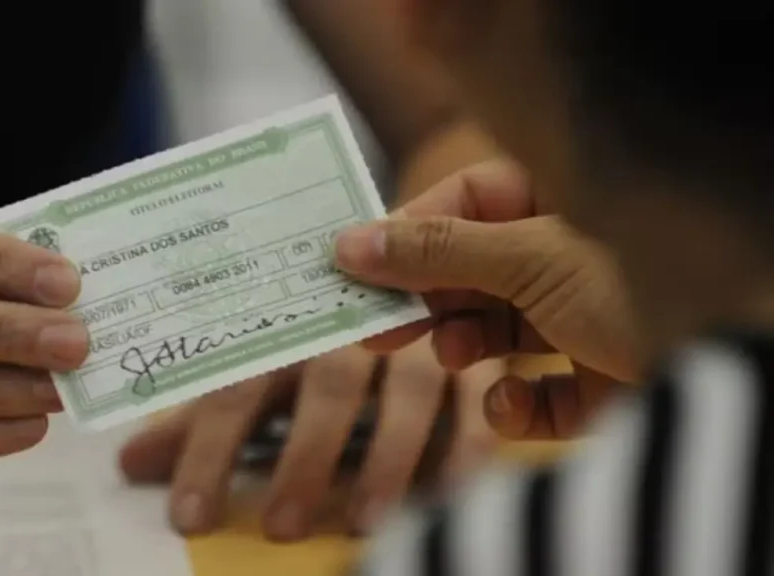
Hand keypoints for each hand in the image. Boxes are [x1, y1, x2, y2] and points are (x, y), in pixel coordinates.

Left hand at [119, 339, 505, 539]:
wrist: (403, 271)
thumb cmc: (313, 343)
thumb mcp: (258, 374)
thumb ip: (202, 421)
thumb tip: (129, 466)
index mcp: (284, 333)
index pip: (237, 390)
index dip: (209, 453)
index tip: (189, 519)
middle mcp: (351, 333)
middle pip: (326, 389)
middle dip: (302, 459)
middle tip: (280, 528)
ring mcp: (417, 343)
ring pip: (405, 395)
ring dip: (385, 459)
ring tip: (360, 524)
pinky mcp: (472, 364)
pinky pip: (473, 406)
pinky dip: (464, 449)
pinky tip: (445, 498)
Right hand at [334, 159, 639, 437]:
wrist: (737, 368)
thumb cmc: (639, 284)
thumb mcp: (526, 258)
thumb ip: (435, 252)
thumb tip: (348, 243)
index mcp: (557, 202)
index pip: (461, 205)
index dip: (405, 236)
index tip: (352, 270)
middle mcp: (568, 255)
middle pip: (471, 272)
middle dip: (428, 302)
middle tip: (375, 331)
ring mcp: (584, 318)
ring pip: (499, 333)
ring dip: (468, 348)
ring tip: (455, 356)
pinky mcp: (599, 381)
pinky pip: (539, 392)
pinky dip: (518, 406)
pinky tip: (511, 406)